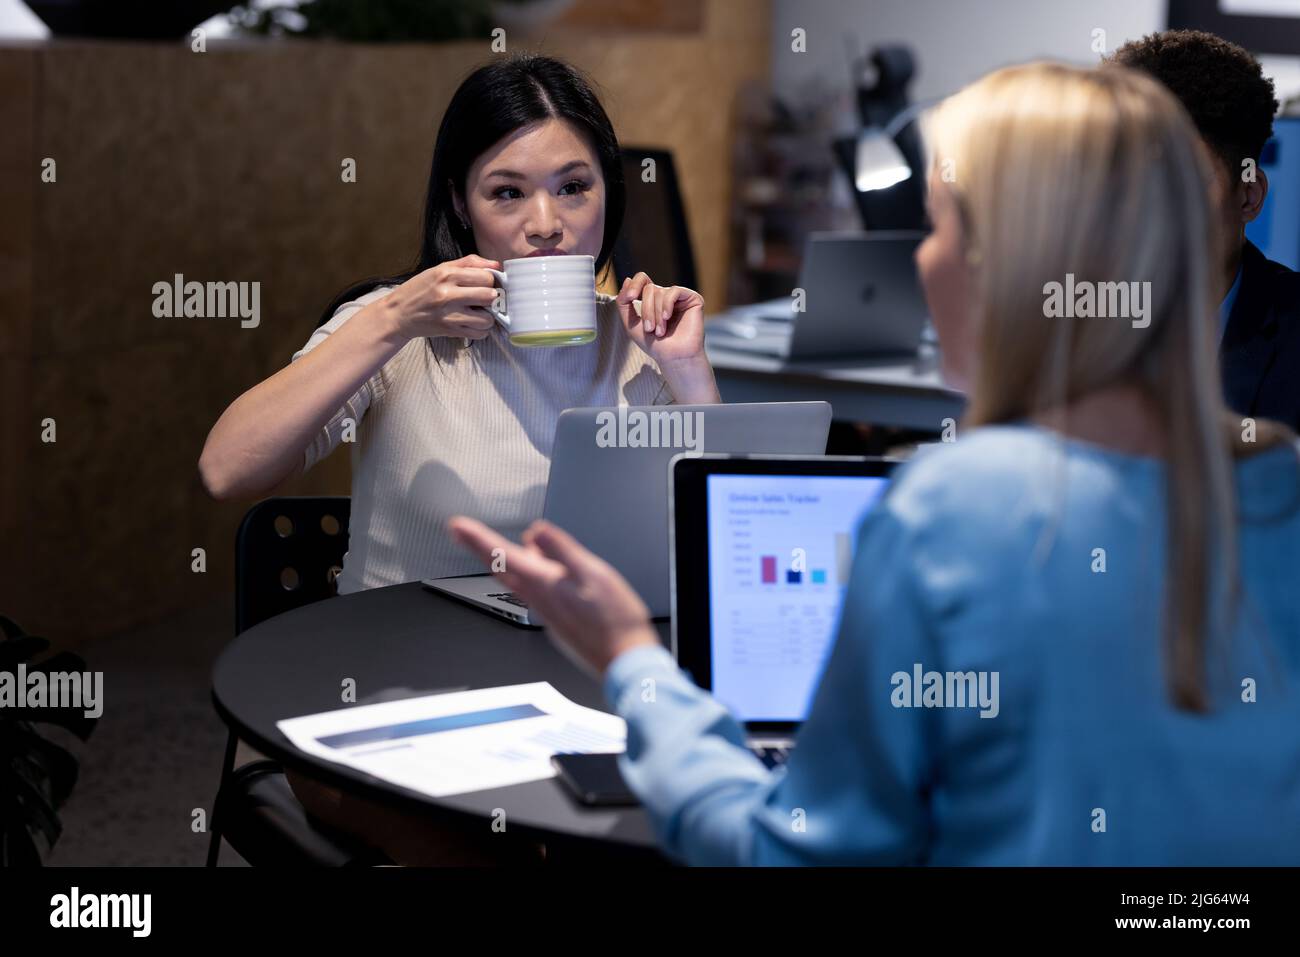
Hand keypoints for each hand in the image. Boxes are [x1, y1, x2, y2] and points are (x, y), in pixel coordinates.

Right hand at [387, 255, 502, 340]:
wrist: (399, 314)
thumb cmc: (420, 290)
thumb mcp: (440, 269)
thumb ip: (469, 263)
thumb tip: (496, 265)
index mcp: (447, 275)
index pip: (486, 276)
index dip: (490, 280)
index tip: (486, 283)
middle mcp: (448, 294)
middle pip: (489, 296)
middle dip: (491, 297)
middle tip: (484, 298)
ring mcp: (450, 315)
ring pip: (487, 319)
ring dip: (488, 316)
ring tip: (479, 312)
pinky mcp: (450, 331)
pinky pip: (479, 334)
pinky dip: (481, 330)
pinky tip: (473, 323)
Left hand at [448, 516, 659, 676]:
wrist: (625, 661)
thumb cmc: (616, 620)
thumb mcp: (593, 573)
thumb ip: (562, 550)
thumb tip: (536, 531)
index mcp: (545, 584)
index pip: (502, 556)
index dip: (477, 538)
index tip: (456, 526)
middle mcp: (539, 600)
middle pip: (501, 569)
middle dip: (479, 548)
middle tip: (461, 532)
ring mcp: (546, 613)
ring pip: (516, 580)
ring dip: (502, 560)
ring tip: (495, 543)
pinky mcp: (557, 621)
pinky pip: (532, 592)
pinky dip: (525, 573)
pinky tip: (534, 568)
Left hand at [615, 272, 705, 363]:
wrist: (673, 358)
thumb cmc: (654, 345)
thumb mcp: (631, 324)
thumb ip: (623, 303)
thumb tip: (627, 279)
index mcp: (653, 300)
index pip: (643, 280)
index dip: (634, 285)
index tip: (630, 297)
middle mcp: (666, 296)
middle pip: (649, 288)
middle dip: (646, 310)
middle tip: (650, 329)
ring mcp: (680, 297)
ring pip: (660, 291)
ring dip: (656, 314)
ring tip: (660, 331)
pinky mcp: (692, 299)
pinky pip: (674, 291)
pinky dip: (667, 305)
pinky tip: (667, 318)